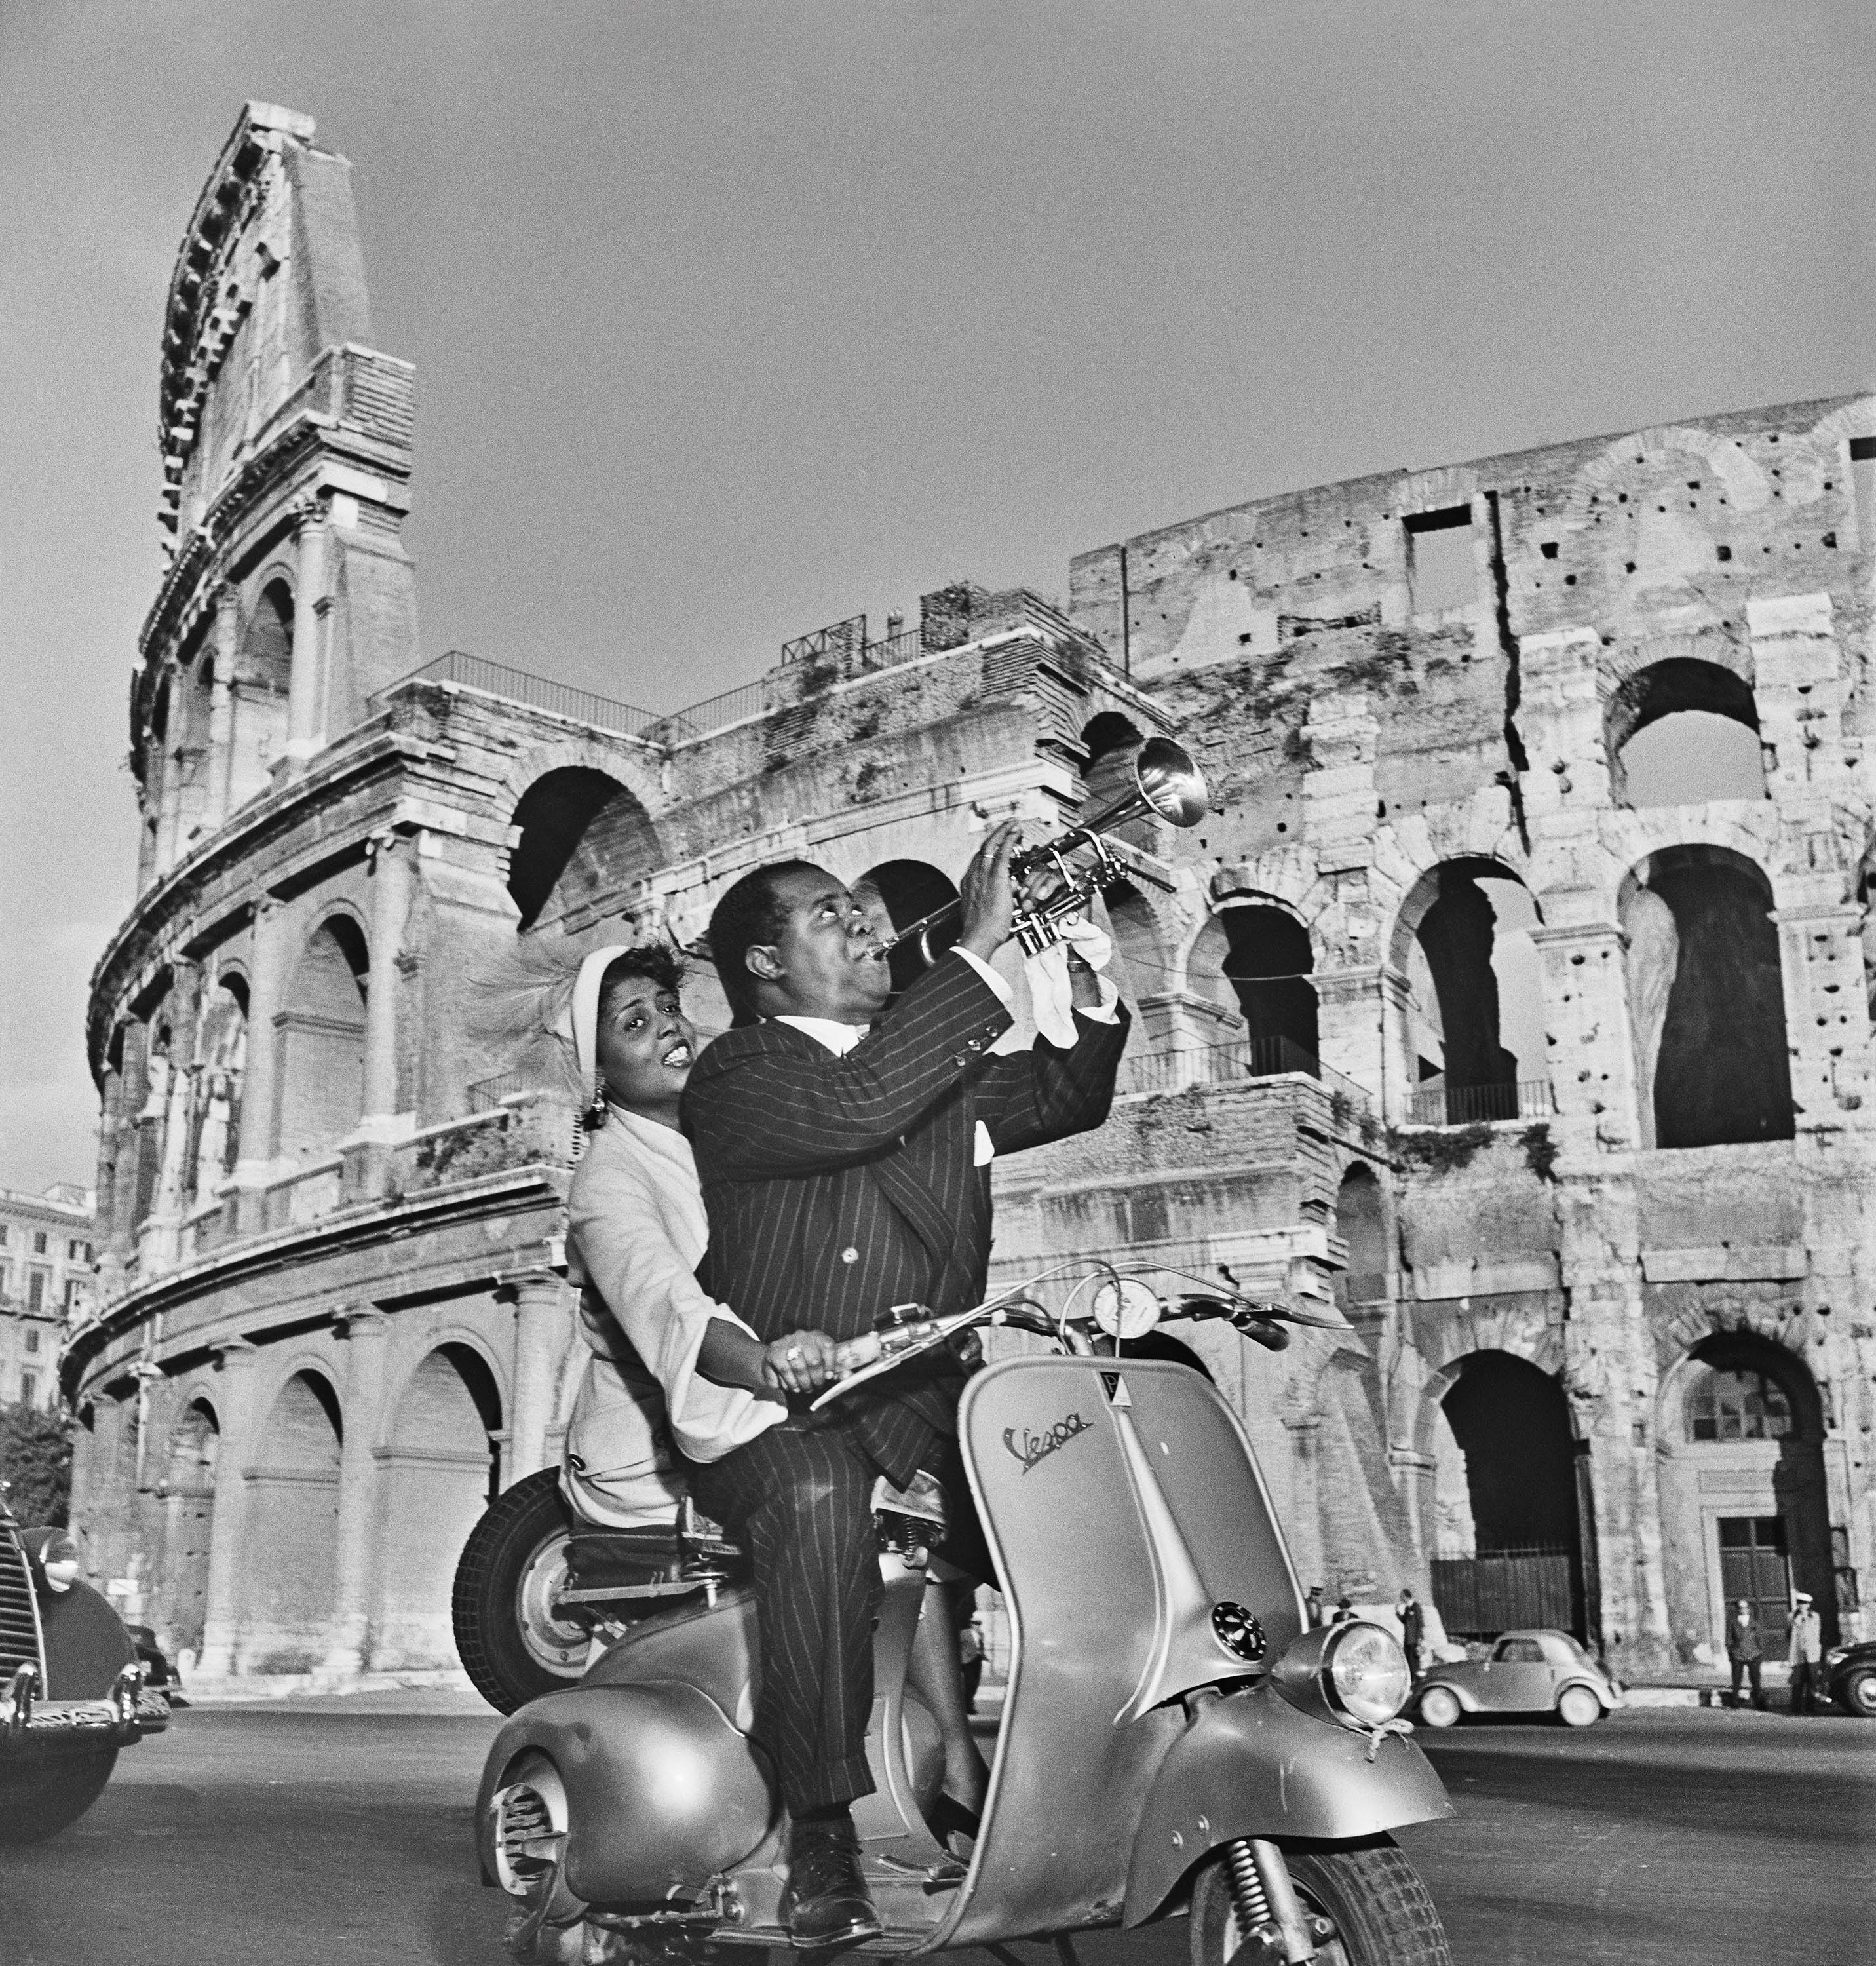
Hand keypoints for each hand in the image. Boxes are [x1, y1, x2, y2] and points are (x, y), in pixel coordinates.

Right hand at [761, 1329, 841, 1394]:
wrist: (775, 1361)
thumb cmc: (804, 1365)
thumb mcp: (821, 1366)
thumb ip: (835, 1371)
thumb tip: (848, 1377)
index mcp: (817, 1336)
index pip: (828, 1346)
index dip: (830, 1364)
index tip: (828, 1376)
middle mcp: (802, 1336)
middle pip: (814, 1359)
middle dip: (816, 1379)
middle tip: (814, 1387)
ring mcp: (786, 1342)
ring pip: (798, 1367)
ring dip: (802, 1384)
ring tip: (803, 1389)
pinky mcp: (774, 1352)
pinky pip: (784, 1370)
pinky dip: (789, 1383)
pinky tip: (791, 1386)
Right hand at [958, 819, 1020, 960]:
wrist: (978, 937)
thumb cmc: (981, 932)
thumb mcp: (982, 912)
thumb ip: (989, 902)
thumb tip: (1002, 899)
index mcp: (969, 884)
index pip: (978, 861)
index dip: (988, 851)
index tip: (996, 845)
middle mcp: (973, 876)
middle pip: (982, 849)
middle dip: (995, 836)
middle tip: (1005, 827)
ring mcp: (982, 876)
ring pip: (990, 845)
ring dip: (1002, 832)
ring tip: (1012, 824)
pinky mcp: (995, 878)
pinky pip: (1002, 852)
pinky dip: (1008, 839)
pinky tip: (1015, 832)